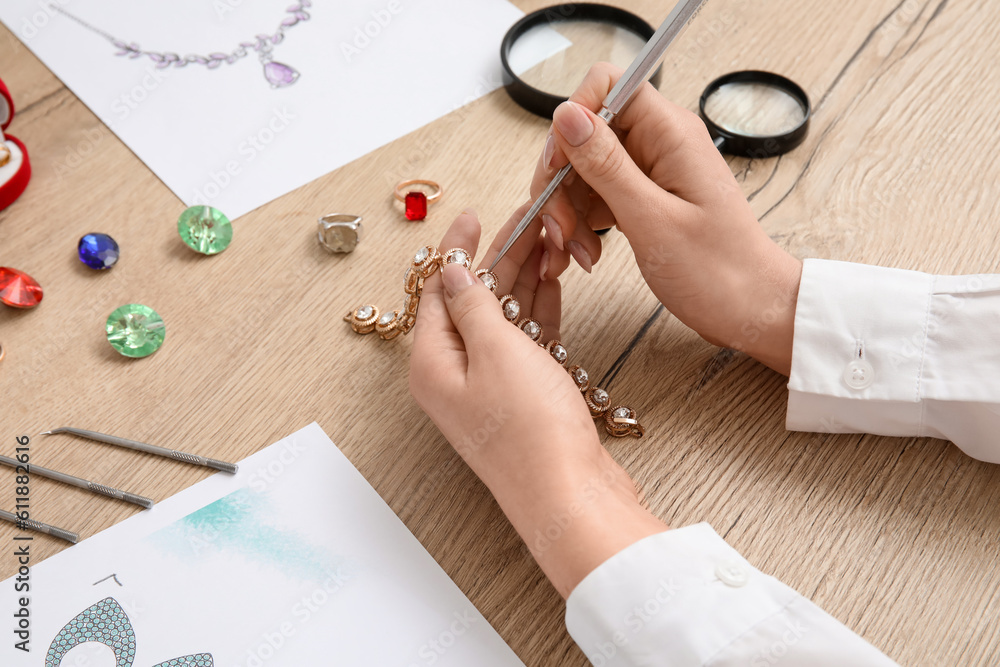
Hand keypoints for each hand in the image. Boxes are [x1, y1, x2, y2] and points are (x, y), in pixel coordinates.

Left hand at [409, 207, 665, 597]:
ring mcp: (492, 386)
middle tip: (530, 218)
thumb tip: (454, 272)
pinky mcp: (525, 396)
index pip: (438, 290)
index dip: (457, 249)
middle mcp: (456, 374)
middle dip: (501, 256)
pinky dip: (540, 310)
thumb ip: (474, 305)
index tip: (475, 215)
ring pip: (505, 317)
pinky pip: (527, 341)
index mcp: (433, 363)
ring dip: (525, 277)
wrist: (572, 497)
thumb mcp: (496, 352)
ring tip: (549, 238)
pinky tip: (553, 280)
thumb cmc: (530, 433)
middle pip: (473, 299)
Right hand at [532, 63, 801, 373]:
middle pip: (584, 134)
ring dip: (569, 210)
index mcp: (670, 133)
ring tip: (578, 251)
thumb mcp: (652, 219)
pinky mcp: (643, 195)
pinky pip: (596, 195)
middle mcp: (659, 143)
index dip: (572, 121)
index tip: (558, 168)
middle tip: (561, 228)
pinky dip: (583, 224)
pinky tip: (587, 252)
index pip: (605, 86)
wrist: (750, 308)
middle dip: (562, 180)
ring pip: (584, 169)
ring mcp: (650, 170)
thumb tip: (567, 115)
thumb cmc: (719, 270)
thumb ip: (606, 166)